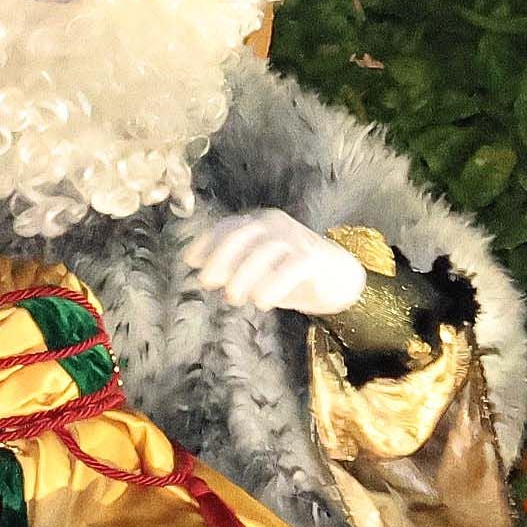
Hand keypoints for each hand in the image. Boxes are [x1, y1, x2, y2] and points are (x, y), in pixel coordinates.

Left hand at [183, 208, 369, 315]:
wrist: (336, 275)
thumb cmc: (290, 272)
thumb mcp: (257, 269)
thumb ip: (232, 267)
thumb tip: (201, 271)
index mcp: (259, 224)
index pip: (228, 226)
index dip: (207, 242)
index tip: (190, 260)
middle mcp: (275, 226)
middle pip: (242, 235)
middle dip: (220, 258)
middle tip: (207, 282)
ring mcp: (295, 240)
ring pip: (263, 252)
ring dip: (243, 276)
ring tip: (234, 299)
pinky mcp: (312, 258)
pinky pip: (290, 269)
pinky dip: (272, 286)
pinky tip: (262, 302)